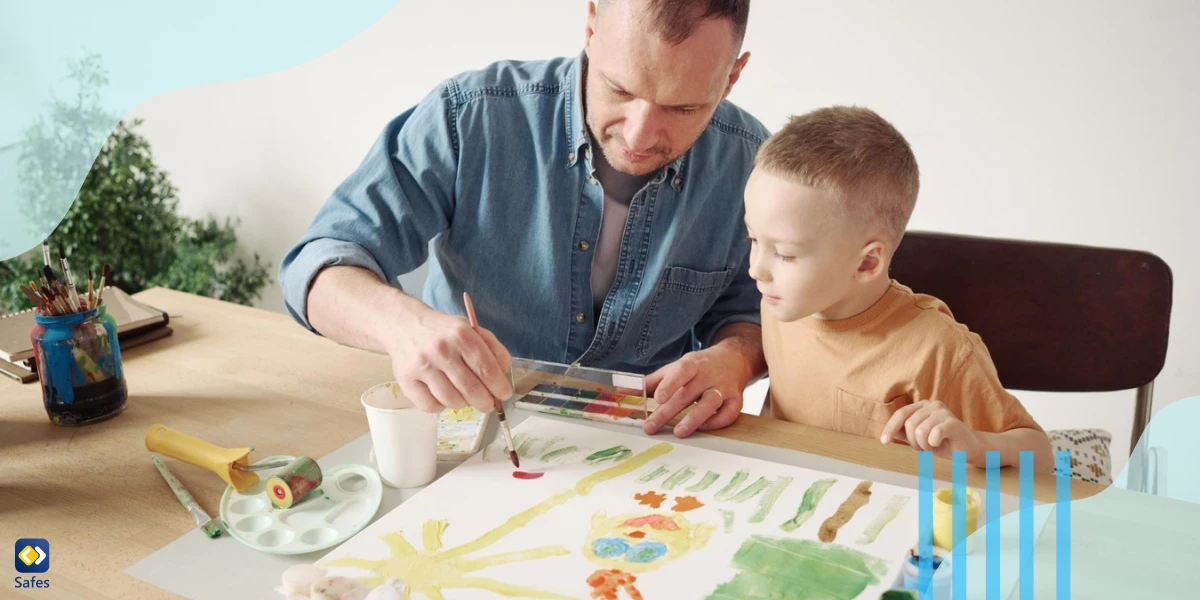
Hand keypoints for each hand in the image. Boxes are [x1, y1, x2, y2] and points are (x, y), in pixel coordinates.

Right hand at [385, 305, 512, 412]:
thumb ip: (492, 349)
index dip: (499, 387)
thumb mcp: (470, 329)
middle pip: (471, 389)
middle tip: (487, 403)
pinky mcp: (406, 380)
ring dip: (463, 403)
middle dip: (485, 402)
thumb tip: (503, 374)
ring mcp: (421, 366)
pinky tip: (442, 394)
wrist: (403, 324)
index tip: (504, 394)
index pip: (487, 369)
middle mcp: (441, 350)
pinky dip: (441, 406)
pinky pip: (430, 406)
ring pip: (452, 401)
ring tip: (462, 394)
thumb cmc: (443, 331)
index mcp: (461, 335)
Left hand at [642, 347, 748, 437]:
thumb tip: (625, 392)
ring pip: (710, 403)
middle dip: (668, 412)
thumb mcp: (676, 368)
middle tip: (651, 427)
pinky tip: (704, 427)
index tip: (658, 398)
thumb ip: (652, 381)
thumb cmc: (699, 367)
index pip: (682, 371)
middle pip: (688, 393)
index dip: (670, 384)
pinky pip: (730, 412)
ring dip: (695, 418)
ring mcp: (724, 387)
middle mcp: (709, 375)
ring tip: (679, 432)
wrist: (734, 358)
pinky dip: (718, 422)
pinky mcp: (737, 399)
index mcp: (692, 364)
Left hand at [879, 400, 982, 458]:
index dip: (890, 427)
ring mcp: (943, 412)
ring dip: (924, 445)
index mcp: (922, 406)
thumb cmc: (943, 443)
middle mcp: (932, 405)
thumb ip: (905, 434)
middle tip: (923, 448)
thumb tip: (889, 433)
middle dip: (913, 441)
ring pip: (920, 431)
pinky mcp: (953, 422)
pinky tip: (939, 444)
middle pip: (909, 424)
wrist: (967, 449)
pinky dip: (933, 444)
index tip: (884, 441)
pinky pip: (934, 434)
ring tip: (932, 446)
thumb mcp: (919, 439)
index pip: (901, 414)